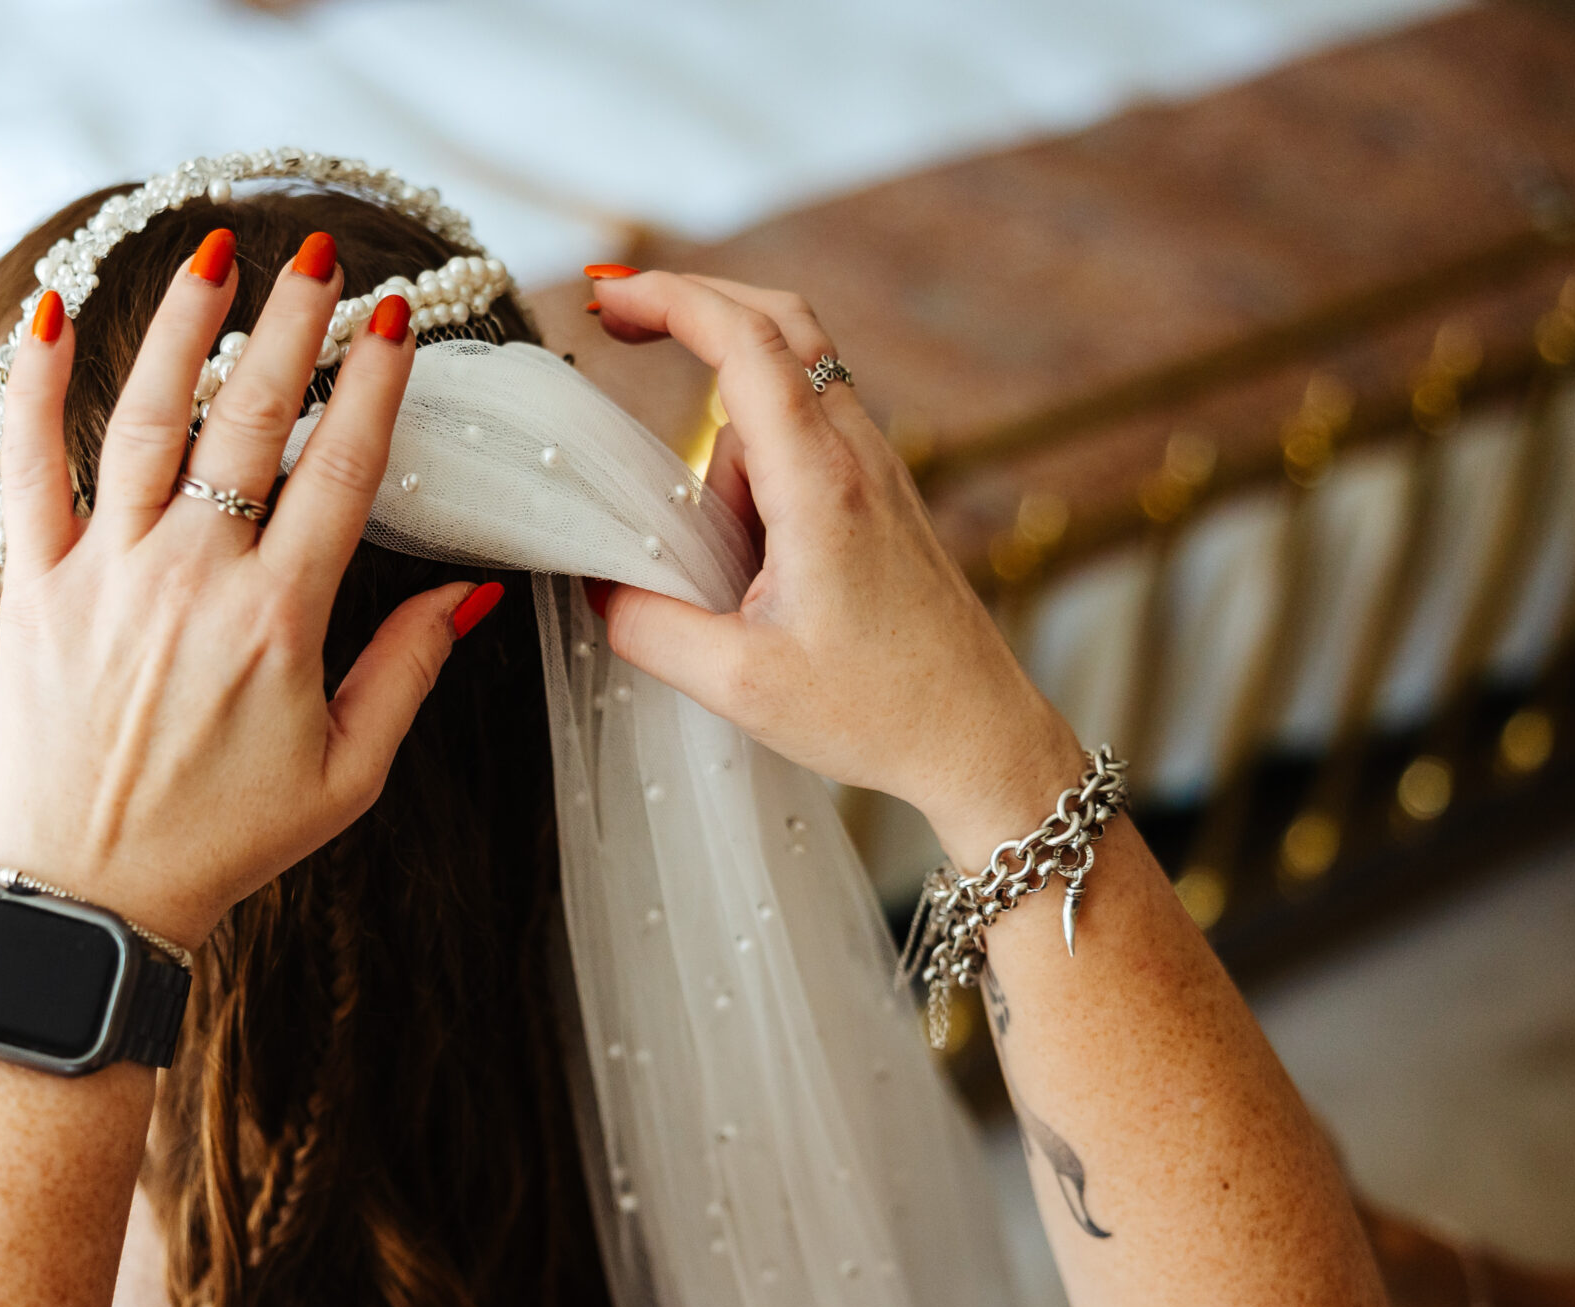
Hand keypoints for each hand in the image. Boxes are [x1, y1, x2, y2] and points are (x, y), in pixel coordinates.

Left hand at [0, 230, 492, 948]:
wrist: (90, 897)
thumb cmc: (224, 843)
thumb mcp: (346, 775)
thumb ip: (406, 673)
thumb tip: (465, 592)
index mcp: (277, 619)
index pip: (339, 469)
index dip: (372, 383)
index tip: (393, 318)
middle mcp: (190, 578)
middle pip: (248, 420)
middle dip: (291, 324)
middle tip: (320, 258)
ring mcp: (103, 574)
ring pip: (145, 420)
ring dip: (181, 327)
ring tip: (212, 254)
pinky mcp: (33, 588)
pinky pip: (27, 469)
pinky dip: (31, 389)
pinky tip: (47, 314)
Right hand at [586, 270, 1081, 863]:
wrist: (978, 739)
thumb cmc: (876, 712)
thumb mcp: (738, 685)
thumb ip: (648, 627)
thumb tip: (596, 584)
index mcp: (823, 484)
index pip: (748, 344)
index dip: (672, 300)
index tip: (608, 302)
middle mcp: (857, 457)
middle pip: (779, 321)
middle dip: (693, 303)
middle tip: (614, 322)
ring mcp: (876, 470)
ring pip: (786, 389)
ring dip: (721, 429)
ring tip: (714, 559)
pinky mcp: (879, 497)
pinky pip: (804, 437)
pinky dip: (751, 453)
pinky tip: (736, 543)